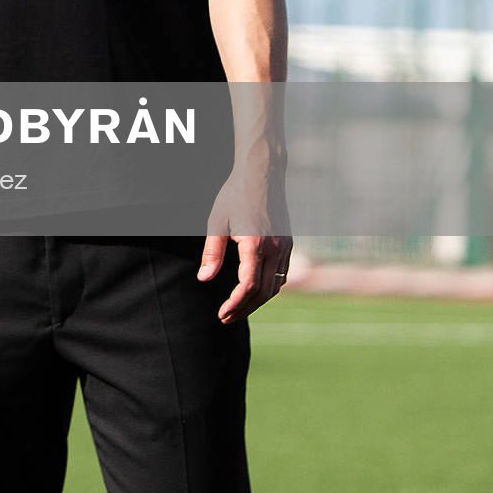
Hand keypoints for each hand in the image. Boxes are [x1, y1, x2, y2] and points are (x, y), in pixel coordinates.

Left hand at [198, 155, 291, 321]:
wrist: (262, 174)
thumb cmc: (235, 195)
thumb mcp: (216, 223)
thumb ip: (212, 253)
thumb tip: (204, 279)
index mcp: (255, 243)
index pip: (249, 285)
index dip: (236, 304)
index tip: (222, 314)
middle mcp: (275, 248)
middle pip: (263, 291)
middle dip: (244, 308)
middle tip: (226, 318)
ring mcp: (285, 246)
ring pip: (275, 285)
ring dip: (257, 301)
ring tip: (237, 309)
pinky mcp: (289, 243)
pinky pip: (281, 274)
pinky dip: (269, 288)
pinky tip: (254, 292)